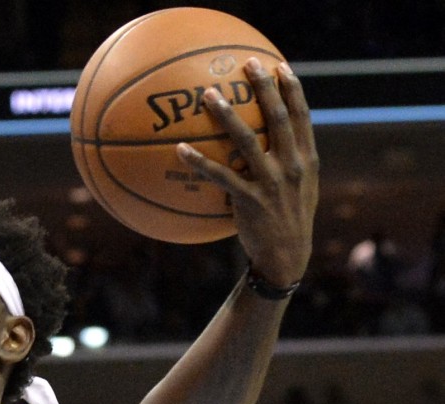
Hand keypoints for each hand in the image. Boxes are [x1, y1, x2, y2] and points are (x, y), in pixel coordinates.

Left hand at [178, 57, 318, 285]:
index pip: (302, 116)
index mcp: (306, 159)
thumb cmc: (288, 219)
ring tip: (209, 95)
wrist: (287, 256)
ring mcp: (271, 182)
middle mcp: (291, 166)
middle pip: (278, 118)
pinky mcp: (249, 200)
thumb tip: (273, 139)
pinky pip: (220, 176)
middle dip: (264, 87)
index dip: (292, 90)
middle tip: (248, 63)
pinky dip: (199, 162)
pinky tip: (180, 149)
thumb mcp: (301, 187)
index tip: (281, 66)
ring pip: (247, 140)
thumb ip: (291, 161)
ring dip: (227, 115)